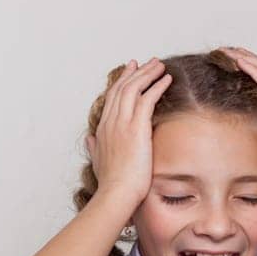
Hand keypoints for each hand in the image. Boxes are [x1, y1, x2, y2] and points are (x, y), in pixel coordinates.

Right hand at [86, 58, 171, 214]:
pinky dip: (157, 86)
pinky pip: (147, 99)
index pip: (112, 98)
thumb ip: (94, 147)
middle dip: (135, 72)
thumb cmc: (111, 183)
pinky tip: (166, 79)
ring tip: (160, 65)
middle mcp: (111, 121)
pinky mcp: (136, 127)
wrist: (116, 193)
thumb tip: (90, 138)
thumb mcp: (98, 161)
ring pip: (134, 89)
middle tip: (146, 62)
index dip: (121, 82)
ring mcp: (122, 123)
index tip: (130, 71)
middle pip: (123, 88)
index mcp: (103, 128)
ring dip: (147, 74)